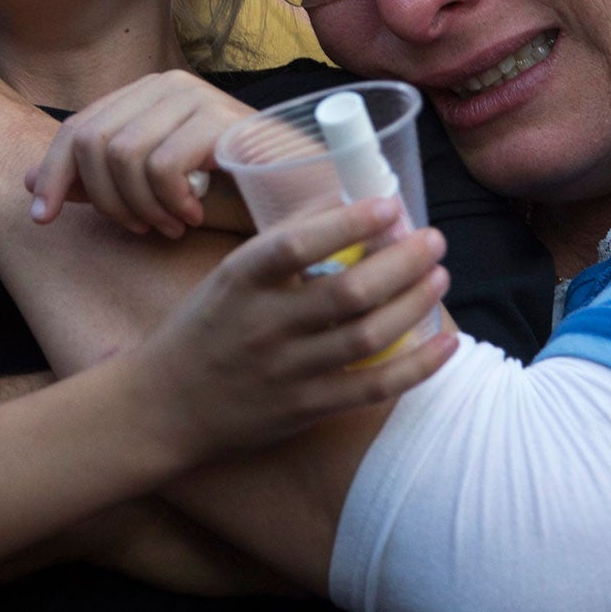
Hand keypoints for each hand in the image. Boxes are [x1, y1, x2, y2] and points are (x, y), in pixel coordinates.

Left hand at [28, 71, 256, 237]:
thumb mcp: (149, 195)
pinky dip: (169, 203)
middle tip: (139, 228)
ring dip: (140, 206)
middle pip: (91, 141)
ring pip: (122, 155)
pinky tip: (193, 216)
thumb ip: (95, 183)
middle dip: (105, 200)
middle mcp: (167, 84)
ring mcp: (196, 96)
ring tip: (169, 225)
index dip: (52, 174)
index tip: (42, 220)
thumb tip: (28, 181)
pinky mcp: (221, 118)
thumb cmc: (230, 196)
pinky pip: (162, 166)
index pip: (76, 128)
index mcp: (145, 95)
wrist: (302, 200)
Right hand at [132, 197, 454, 462]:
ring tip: (440, 276)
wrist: (163, 408)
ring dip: (413, 303)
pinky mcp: (305, 409)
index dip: (348, 222)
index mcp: (240, 281)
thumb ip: (280, 245)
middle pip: (348, 292)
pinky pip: (373, 388)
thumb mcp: (227, 276)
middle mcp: (264, 325)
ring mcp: (286, 371)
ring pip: (367, 337)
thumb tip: (345, 202)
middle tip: (433, 239)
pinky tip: (447, 343)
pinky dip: (417, 366)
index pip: (297, 244)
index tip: (389, 204)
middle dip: (402, 262)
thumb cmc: (204, 330)